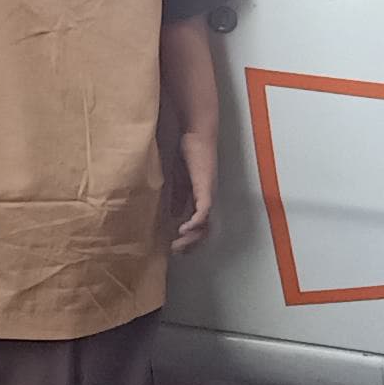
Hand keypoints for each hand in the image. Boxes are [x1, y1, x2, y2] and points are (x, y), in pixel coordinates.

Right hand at [168, 126, 217, 252]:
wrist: (196, 132)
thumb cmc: (186, 151)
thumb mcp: (177, 178)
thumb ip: (176, 196)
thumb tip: (175, 214)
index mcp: (200, 197)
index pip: (200, 225)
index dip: (190, 238)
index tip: (175, 245)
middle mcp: (207, 199)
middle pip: (205, 231)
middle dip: (192, 244)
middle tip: (177, 252)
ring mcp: (208, 194)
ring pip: (205, 225)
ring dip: (192, 238)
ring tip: (178, 244)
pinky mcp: (205, 188)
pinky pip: (203, 212)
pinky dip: (194, 224)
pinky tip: (183, 229)